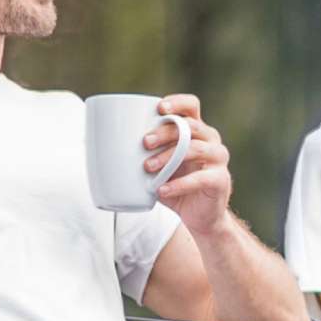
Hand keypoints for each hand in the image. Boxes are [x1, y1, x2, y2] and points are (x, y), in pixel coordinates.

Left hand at [146, 92, 236, 234]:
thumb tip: (100, 148)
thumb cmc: (176, 187)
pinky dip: (178, 185)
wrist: (201, 218)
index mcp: (198, 131)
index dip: (177, 102)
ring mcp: (219, 159)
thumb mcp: (160, 167)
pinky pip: (200, 178)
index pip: (192, 106)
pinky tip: (161, 190)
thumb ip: (144, 155)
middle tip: (144, 143)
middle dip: (165, 132)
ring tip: (148, 168)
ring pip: (195, 149)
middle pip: (190, 126)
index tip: (159, 109)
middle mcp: (211, 140)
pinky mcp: (220, 180)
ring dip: (168, 157)